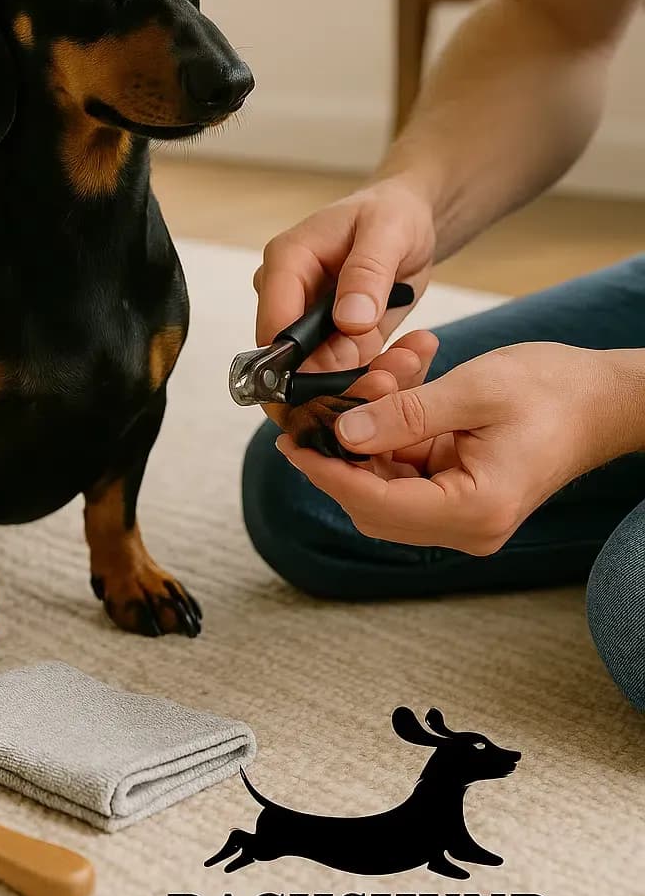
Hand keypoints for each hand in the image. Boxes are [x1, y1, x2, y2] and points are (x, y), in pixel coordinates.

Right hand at [253, 179, 435, 424]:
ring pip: (323, 379)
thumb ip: (368, 272)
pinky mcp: (333, 344)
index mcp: (286, 263)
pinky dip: (381, 374)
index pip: (273, 326)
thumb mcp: (388, 231)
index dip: (300, 365)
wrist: (408, 225)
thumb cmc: (392, 215)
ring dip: (368, 381)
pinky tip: (411, 356)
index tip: (348, 377)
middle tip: (392, 381)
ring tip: (411, 359)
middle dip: (340, 383)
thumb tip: (349, 320)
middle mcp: (287, 299)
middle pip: (293, 365)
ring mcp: (307, 326)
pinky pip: (349, 376)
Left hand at [276, 342, 644, 554]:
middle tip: (320, 400)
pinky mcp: (462, 494)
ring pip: (386, 481)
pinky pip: (409, 467)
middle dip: (344, 448)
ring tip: (385, 369)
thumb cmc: (555, 392)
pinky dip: (396, 427)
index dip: (327, 472)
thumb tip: (343, 433)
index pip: (377, 504)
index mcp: (474, 510)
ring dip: (372, 429)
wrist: (604, 398)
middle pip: (373, 501)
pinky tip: (404, 377)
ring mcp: (464, 514)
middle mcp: (467, 526)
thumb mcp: (474, 390)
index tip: (291, 441)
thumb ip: (405, 414)